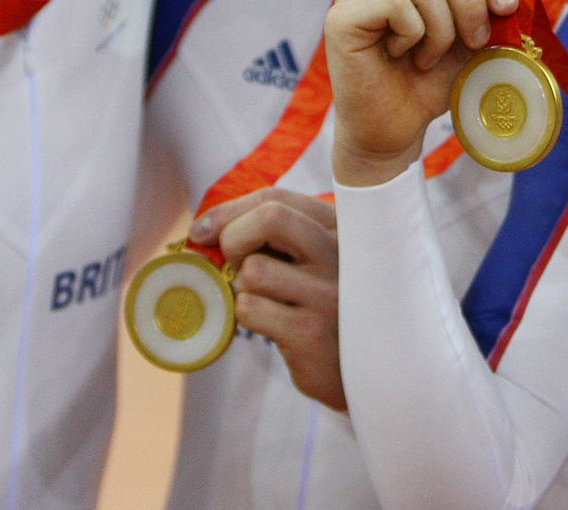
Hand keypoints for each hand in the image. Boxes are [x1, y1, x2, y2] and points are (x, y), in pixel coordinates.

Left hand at [190, 189, 345, 410]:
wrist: (365, 368)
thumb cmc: (324, 305)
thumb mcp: (314, 259)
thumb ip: (275, 236)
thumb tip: (204, 229)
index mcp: (341, 228)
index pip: (276, 199)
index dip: (230, 211)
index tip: (202, 229)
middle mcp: (341, 253)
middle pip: (270, 218)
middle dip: (234, 237)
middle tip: (233, 263)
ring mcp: (328, 292)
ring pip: (253, 270)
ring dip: (243, 288)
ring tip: (265, 300)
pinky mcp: (310, 331)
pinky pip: (250, 308)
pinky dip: (246, 315)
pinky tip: (269, 323)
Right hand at [326, 0, 515, 187]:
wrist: (395, 129)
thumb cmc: (428, 82)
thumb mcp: (467, 38)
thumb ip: (485, 8)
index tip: (508, 8)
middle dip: (471, 1)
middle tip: (476, 42)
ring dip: (441, 30)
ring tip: (426, 58)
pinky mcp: (340, 16)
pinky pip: (397, 2)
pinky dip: (414, 35)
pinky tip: (400, 56)